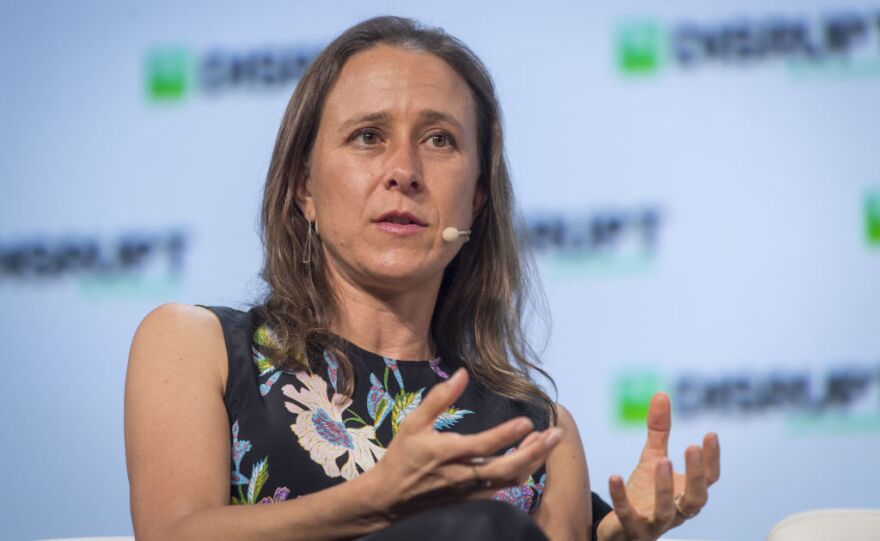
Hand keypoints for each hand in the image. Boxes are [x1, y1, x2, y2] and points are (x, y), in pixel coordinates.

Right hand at [366, 369, 561, 517]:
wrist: (389, 499)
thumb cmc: (402, 458)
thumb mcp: (414, 423)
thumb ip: (439, 399)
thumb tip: (462, 374)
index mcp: (447, 453)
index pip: (484, 446)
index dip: (507, 435)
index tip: (528, 423)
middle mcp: (462, 475)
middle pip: (507, 467)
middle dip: (535, 452)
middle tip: (556, 434)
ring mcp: (469, 491)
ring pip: (509, 480)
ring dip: (532, 461)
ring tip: (549, 442)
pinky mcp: (472, 500)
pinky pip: (503, 488)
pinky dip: (520, 473)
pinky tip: (530, 458)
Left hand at [597, 392, 720, 540]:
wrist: (621, 527)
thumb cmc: (645, 492)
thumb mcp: (652, 457)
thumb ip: (659, 430)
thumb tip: (662, 393)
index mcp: (686, 493)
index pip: (709, 479)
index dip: (712, 458)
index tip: (710, 433)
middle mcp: (677, 511)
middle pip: (695, 499)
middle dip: (696, 474)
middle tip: (691, 447)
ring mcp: (655, 523)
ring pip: (666, 512)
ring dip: (665, 488)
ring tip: (662, 461)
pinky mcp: (631, 529)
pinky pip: (627, 514)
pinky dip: (621, 497)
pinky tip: (614, 476)